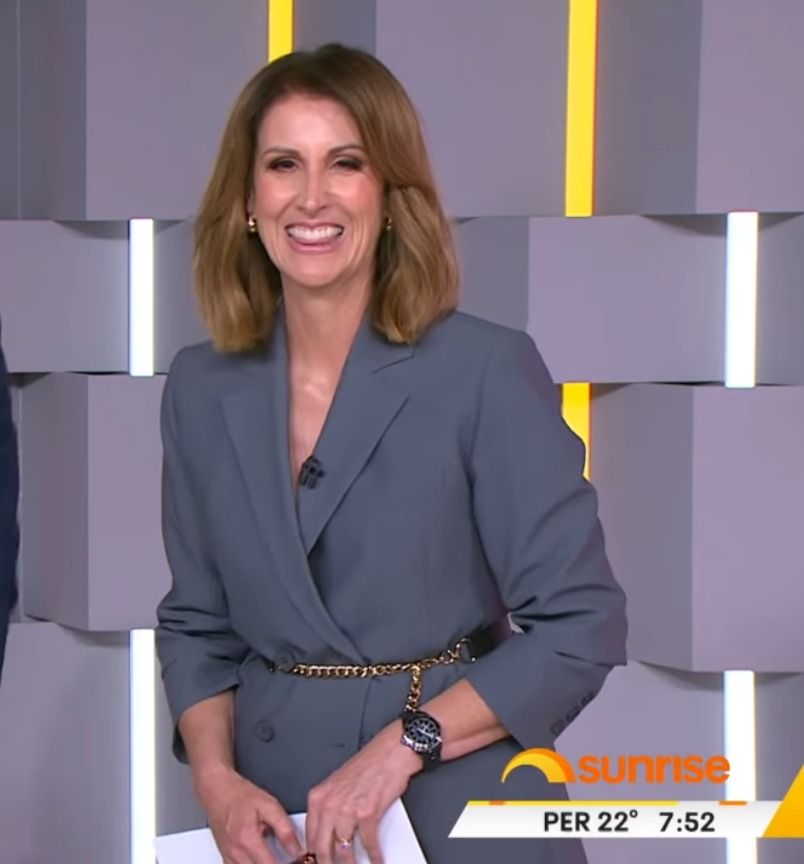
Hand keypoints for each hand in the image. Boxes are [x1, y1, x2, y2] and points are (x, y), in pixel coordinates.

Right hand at [196, 765, 303, 863]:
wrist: (218, 792)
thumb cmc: (241, 796)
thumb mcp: (269, 805)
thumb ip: (285, 829)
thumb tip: (297, 849)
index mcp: (248, 840)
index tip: (297, 861)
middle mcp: (236, 854)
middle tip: (287, 859)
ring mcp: (229, 859)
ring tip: (274, 857)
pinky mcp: (227, 860)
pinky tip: (260, 859)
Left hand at [304, 721, 421, 863]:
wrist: (390, 752)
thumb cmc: (368, 766)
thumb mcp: (338, 785)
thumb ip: (329, 809)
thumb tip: (326, 835)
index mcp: (319, 797)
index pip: (309, 836)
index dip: (311, 856)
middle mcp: (330, 804)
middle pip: (322, 848)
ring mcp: (348, 809)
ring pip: (343, 851)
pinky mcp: (368, 813)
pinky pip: (368, 844)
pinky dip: (374, 856)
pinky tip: (376, 861)